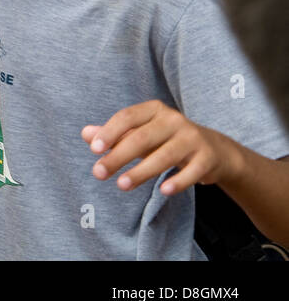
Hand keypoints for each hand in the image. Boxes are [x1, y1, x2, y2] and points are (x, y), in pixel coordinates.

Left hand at [81, 100, 233, 195]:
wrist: (214, 150)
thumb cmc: (166, 140)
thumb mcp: (140, 133)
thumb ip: (113, 134)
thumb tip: (85, 134)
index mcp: (154, 110)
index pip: (127, 117)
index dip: (109, 132)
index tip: (93, 149)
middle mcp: (174, 120)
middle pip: (141, 138)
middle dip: (118, 156)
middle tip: (98, 173)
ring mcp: (193, 138)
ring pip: (164, 156)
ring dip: (141, 172)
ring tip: (122, 185)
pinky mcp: (207, 158)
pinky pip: (191, 171)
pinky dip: (177, 181)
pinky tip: (163, 191)